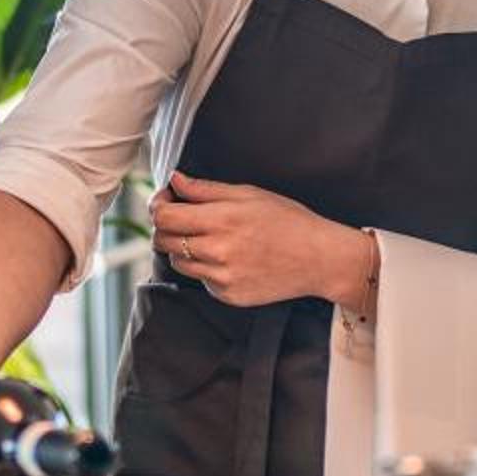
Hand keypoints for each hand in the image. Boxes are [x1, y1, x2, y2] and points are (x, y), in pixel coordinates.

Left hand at [151, 171, 367, 310]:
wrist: (319, 259)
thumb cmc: (288, 221)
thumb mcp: (249, 194)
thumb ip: (206, 189)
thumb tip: (174, 180)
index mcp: (221, 219)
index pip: (164, 217)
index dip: (157, 206)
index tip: (166, 200)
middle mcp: (217, 251)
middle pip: (163, 240)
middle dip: (165, 227)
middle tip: (182, 218)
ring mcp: (221, 277)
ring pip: (178, 262)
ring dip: (183, 248)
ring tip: (209, 237)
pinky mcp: (227, 295)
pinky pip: (200, 279)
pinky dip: (205, 267)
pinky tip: (229, 257)